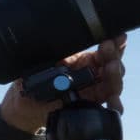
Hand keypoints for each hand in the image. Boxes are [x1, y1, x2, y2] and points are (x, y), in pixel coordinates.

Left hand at [0, 34, 126, 133]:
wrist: (23, 105)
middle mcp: (92, 75)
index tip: (116, 37)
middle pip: (114, 65)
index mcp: (84, 60)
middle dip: (114, 57)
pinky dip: (115, 106)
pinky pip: (108, 107)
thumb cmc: (33, 79)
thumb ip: (57, 49)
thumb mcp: (44, 60)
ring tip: (111, 69)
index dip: (114, 43)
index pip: (105, 50)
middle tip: (107, 50)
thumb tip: (65, 32)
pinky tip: (114, 103)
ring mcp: (93, 91)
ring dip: (116, 77)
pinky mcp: (91, 107)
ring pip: (114, 84)